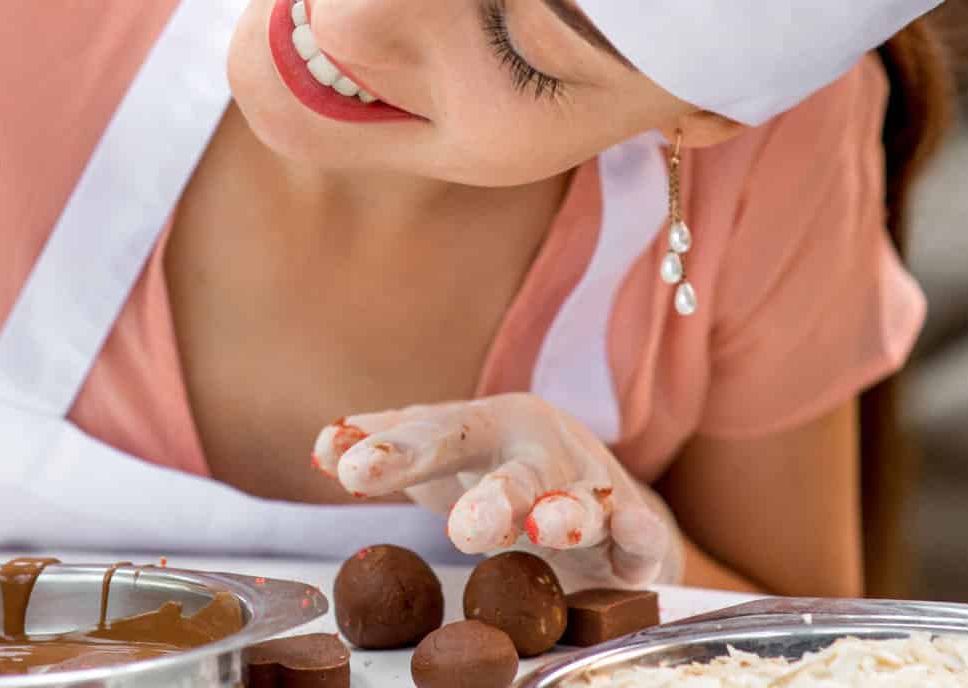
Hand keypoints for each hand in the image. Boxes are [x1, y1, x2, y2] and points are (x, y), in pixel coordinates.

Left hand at [312, 393, 684, 588]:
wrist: (592, 489)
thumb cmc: (497, 466)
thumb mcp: (444, 453)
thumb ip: (389, 447)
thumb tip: (324, 445)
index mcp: (489, 425)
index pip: (438, 433)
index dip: (395, 452)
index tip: (349, 468)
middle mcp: (542, 450)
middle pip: (519, 470)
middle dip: (495, 496)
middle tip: (463, 528)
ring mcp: (592, 486)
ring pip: (583, 501)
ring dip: (566, 516)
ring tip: (543, 531)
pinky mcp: (633, 531)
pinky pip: (643, 535)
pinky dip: (642, 538)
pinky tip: (637, 542)